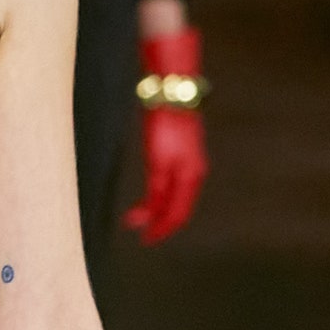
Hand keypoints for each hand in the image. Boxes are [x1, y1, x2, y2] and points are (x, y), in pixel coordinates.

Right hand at [123, 20, 207, 243]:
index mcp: (195, 168)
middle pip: (178, 213)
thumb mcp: (173, 141)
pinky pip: (154, 196)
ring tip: (135, 230)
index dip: (171, 223)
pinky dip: (144, 211)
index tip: (155, 232)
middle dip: (161, 229)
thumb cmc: (172, 111)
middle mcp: (191, 171)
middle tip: (146, 240)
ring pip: (166, 208)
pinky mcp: (161, 162)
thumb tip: (161, 168)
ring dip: (150, 223)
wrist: (172, 89)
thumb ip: (169, 159)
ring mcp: (177, 168)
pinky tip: (134, 218)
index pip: (185, 205)